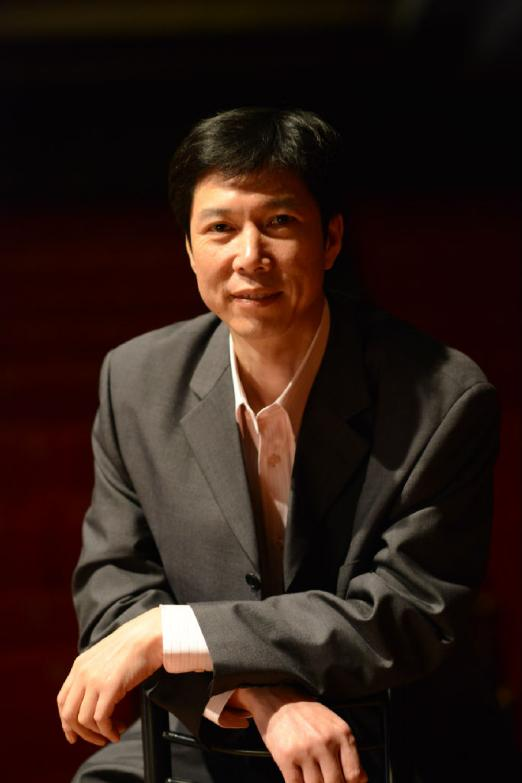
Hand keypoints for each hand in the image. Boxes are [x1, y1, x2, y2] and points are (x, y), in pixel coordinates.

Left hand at [57, 608, 162, 745]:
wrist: (148, 635)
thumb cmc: (133, 645)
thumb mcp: (105, 658)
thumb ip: (95, 674)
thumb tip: (95, 700)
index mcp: (79, 666)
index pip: (62, 701)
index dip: (66, 722)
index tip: (74, 734)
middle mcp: (82, 673)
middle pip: (69, 714)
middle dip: (81, 733)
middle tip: (96, 739)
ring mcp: (94, 680)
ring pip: (84, 720)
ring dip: (97, 734)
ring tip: (112, 733)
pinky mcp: (109, 687)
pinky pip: (101, 719)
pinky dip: (108, 731)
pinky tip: (117, 731)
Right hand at [233, 686, 366, 782]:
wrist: (277, 698)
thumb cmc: (306, 714)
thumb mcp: (333, 725)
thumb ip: (346, 750)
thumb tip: (360, 780)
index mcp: (341, 733)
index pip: (354, 774)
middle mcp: (325, 742)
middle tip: (325, 779)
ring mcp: (305, 751)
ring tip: (311, 777)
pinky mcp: (286, 757)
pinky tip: (298, 778)